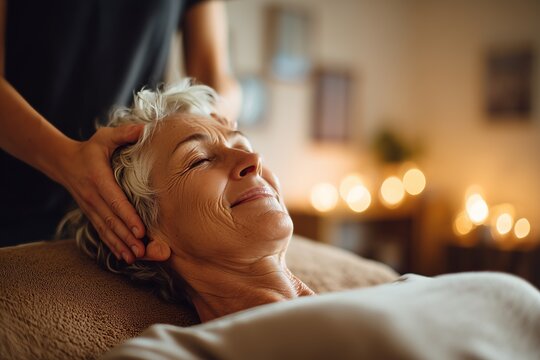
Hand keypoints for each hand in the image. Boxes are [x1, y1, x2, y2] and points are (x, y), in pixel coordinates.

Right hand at [58, 125, 145, 263]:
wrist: (64, 162)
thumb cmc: (91, 148)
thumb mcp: (105, 136)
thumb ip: (125, 133)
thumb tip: (145, 129)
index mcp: (99, 178)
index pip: (115, 200)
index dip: (128, 216)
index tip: (140, 230)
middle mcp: (93, 197)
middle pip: (112, 220)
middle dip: (127, 236)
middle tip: (142, 250)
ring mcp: (91, 208)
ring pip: (107, 230)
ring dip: (121, 244)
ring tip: (135, 257)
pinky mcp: (91, 214)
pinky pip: (102, 232)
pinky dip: (113, 245)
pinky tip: (124, 257)